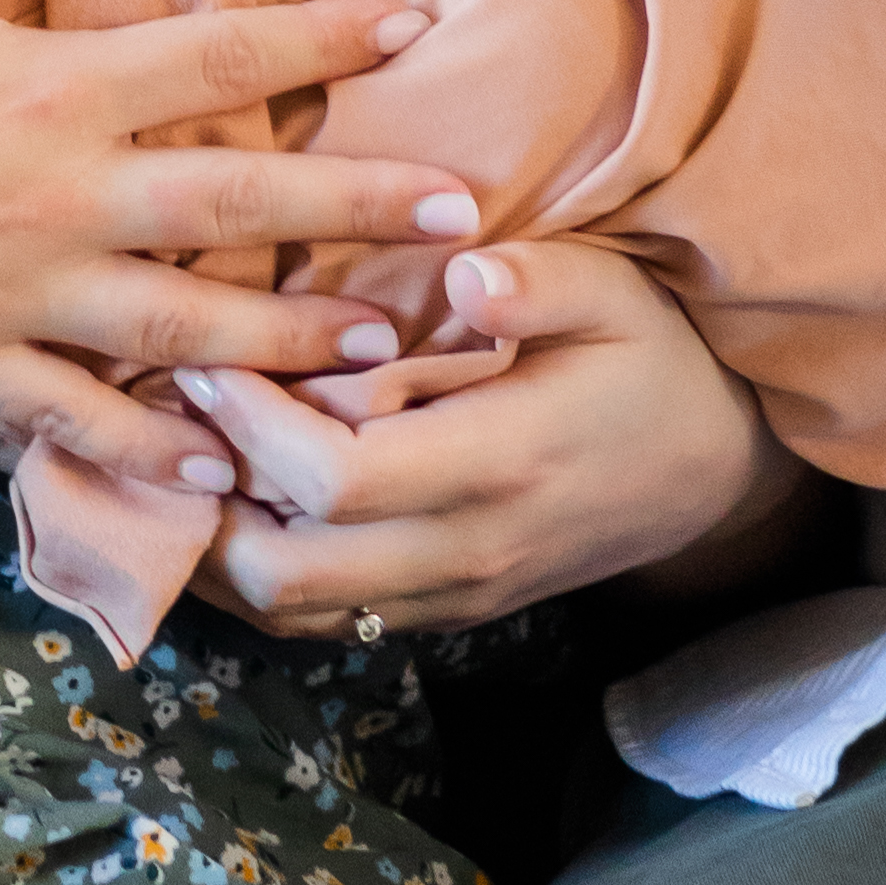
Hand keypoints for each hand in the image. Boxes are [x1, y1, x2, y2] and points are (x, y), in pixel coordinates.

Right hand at [0, 0, 493, 495]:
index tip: (406, 28)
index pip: (218, 53)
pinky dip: (152, 449)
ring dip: (289, 343)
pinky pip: (77, 417)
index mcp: (53, 85)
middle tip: (459, 220)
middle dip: (356, 210)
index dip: (318, 37)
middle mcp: (59, 195)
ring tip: (382, 357)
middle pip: (236, 202)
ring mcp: (19, 291)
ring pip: (183, 328)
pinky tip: (223, 470)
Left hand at [190, 235, 800, 633]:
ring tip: (178, 460)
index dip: (254, 428)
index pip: (336, 479)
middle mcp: (465, 550)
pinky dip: (256, 570)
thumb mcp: (617, 294)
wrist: (715, 474)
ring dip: (217, 549)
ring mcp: (452, 594)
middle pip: (288, 573)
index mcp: (500, 464)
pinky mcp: (442, 610)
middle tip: (170, 417)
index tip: (208, 359)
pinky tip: (227, 500)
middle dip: (205, 502)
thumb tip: (466, 268)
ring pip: (291, 610)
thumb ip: (541, 281)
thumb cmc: (656, 362)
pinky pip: (321, 616)